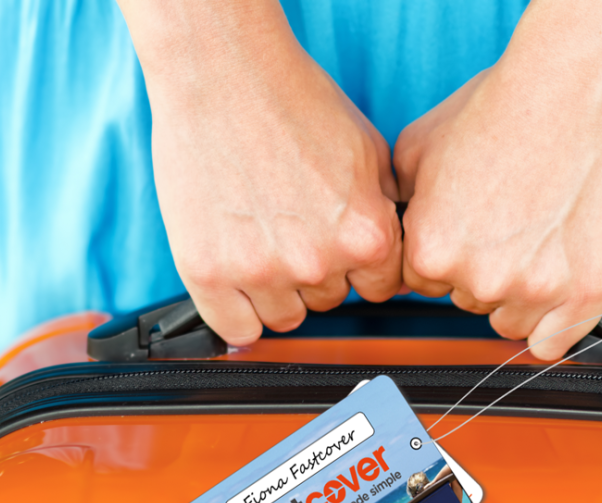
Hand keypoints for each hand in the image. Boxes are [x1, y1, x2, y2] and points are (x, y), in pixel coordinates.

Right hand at [117, 0, 401, 345]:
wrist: (224, 75)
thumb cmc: (293, 101)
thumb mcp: (370, 154)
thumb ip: (383, 212)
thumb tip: (392, 254)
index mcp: (366, 234)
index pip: (379, 289)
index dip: (361, 267)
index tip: (341, 250)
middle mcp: (318, 261)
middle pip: (330, 301)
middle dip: (318, 271)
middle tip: (294, 227)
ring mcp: (261, 271)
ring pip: (285, 318)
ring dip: (278, 291)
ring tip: (263, 239)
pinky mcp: (209, 272)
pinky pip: (235, 329)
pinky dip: (237, 314)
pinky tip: (237, 278)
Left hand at [394, 0, 601, 359]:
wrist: (572, 87)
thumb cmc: (500, 106)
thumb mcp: (416, 147)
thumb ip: (402, 203)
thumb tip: (397, 228)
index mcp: (429, 249)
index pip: (422, 282)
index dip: (445, 253)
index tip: (467, 231)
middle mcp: (476, 277)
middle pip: (466, 299)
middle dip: (481, 268)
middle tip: (507, 221)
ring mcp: (533, 289)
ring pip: (509, 320)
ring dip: (518, 292)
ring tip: (536, 236)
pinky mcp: (583, 292)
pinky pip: (553, 343)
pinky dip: (553, 324)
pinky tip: (555, 287)